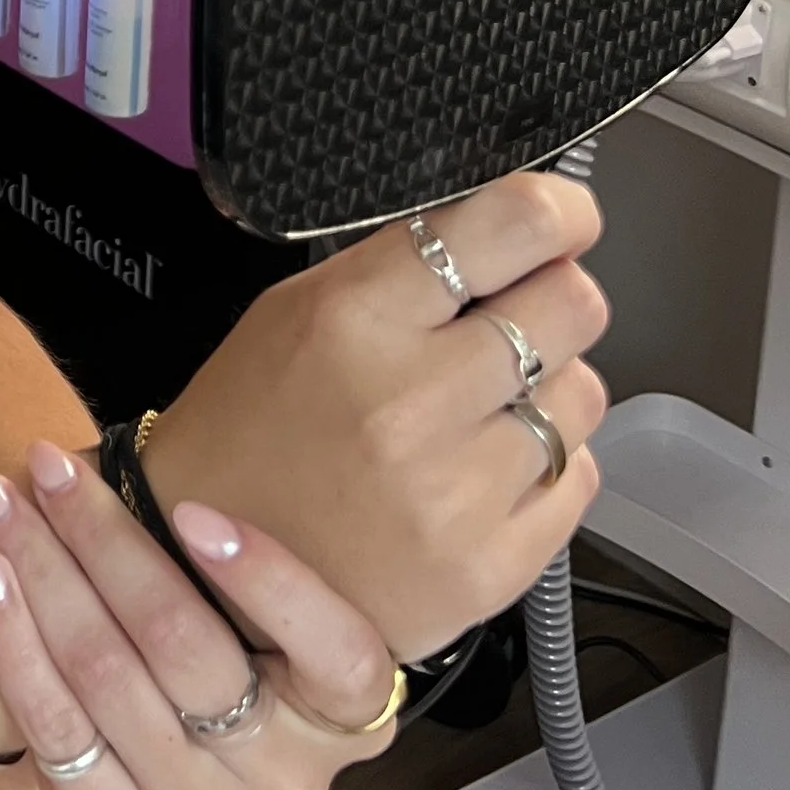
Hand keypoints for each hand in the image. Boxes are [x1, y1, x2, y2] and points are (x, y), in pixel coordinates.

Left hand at [0, 446, 403, 789]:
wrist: (176, 755)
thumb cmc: (226, 637)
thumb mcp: (263, 602)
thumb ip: (235, 546)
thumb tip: (149, 449)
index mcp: (354, 716)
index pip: (337, 650)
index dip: (267, 581)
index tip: (188, 508)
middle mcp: (291, 781)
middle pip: (184, 645)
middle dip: (99, 538)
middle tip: (45, 463)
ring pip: (107, 679)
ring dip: (39, 573)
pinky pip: (55, 733)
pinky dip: (11, 642)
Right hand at [143, 171, 608, 660]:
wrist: (206, 578)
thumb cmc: (247, 434)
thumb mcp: (294, 311)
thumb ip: (404, 269)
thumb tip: (516, 236)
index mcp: (354, 318)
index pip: (512, 226)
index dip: (558, 211)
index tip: (564, 218)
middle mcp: (411, 402)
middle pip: (573, 305)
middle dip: (552, 300)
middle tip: (512, 320)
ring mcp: (456, 494)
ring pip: (583, 394)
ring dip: (545, 391)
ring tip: (476, 412)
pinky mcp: (490, 570)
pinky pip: (578, 480)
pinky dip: (544, 468)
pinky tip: (479, 471)